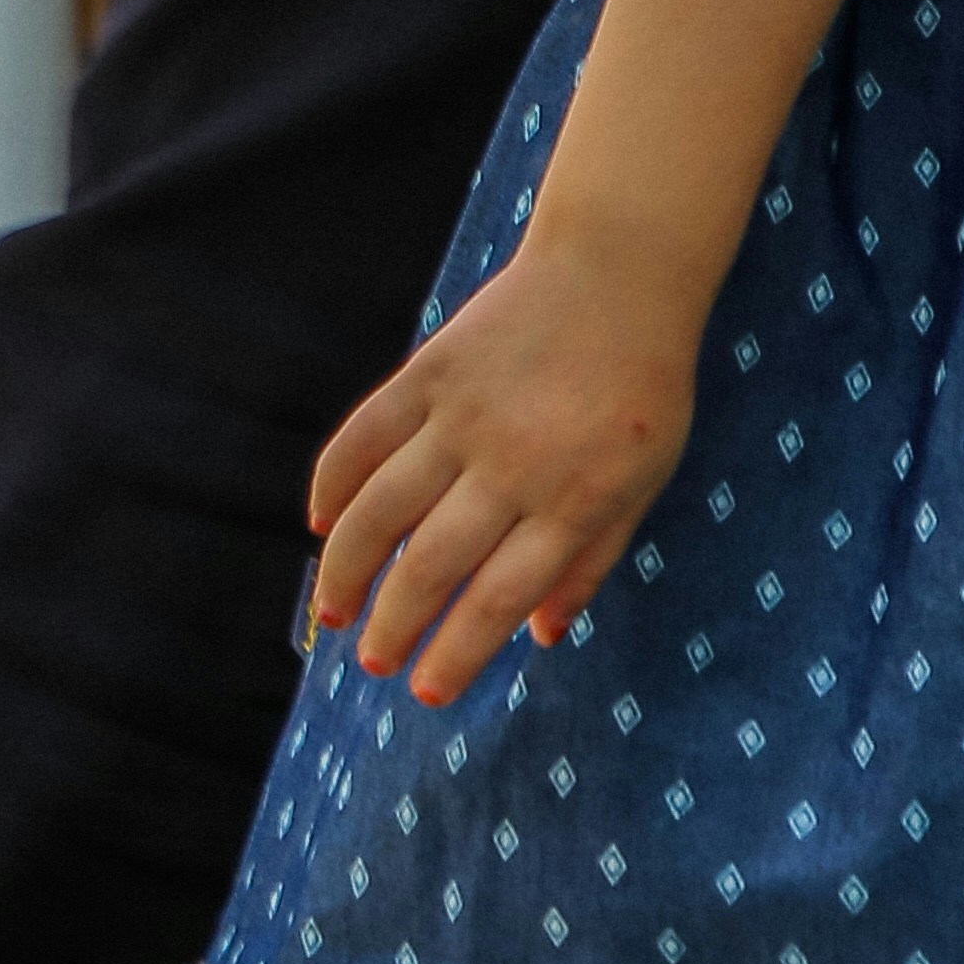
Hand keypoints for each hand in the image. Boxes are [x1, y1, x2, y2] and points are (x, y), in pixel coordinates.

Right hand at [305, 222, 700, 705]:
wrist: (620, 271)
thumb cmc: (641, 389)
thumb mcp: (643, 483)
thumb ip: (593, 561)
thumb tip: (542, 637)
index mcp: (575, 499)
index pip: (500, 597)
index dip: (457, 653)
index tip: (427, 691)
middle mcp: (514, 463)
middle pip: (432, 564)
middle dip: (394, 625)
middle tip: (373, 661)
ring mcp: (464, 414)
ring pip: (382, 508)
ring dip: (347, 569)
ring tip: (333, 611)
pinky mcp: (430, 371)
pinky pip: (363, 437)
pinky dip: (333, 484)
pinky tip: (320, 524)